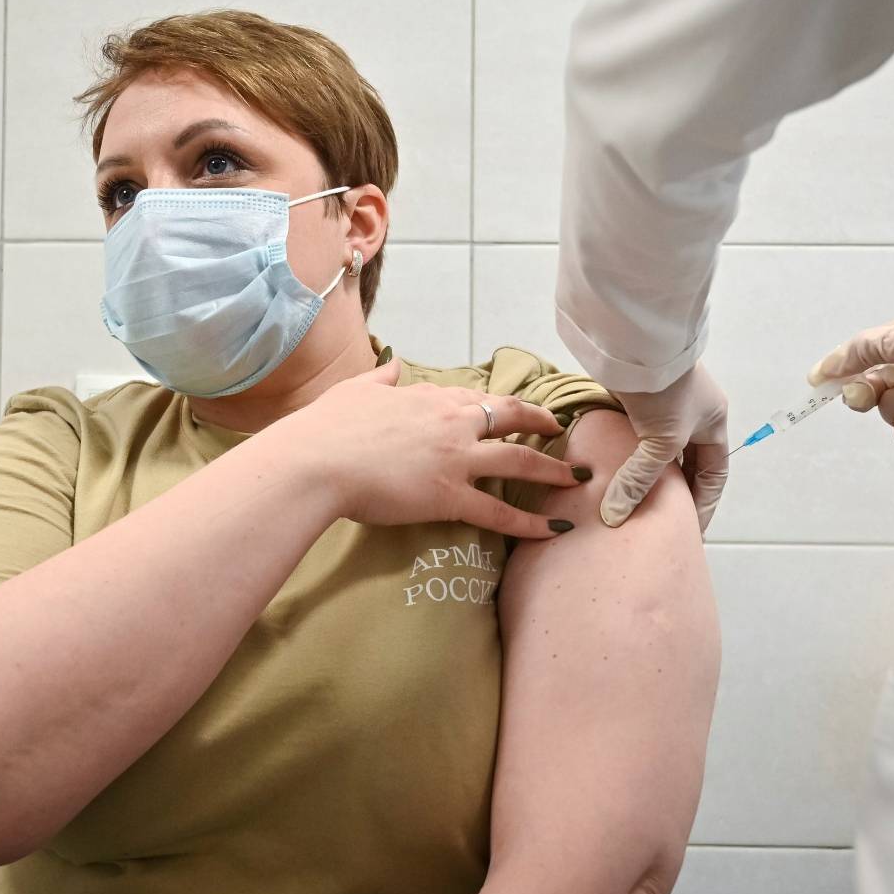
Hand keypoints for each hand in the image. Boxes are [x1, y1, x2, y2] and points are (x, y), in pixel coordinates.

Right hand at [278, 358, 586, 537]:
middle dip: (540, 422)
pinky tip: (554, 531)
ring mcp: (455, 459)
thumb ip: (381, 377)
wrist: (316, 461)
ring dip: (553, 470)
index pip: (471, 397)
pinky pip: (500, 512)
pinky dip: (531, 524)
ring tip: (577, 479)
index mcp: (427, 397)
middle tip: (561, 430)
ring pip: (519, 461)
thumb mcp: (355, 391)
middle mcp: (451, 422)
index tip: (509, 409)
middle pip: (509, 417)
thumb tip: (394, 362)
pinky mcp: (450, 495)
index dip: (495, 404)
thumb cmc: (327, 428)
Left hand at [603, 364, 727, 531]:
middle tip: (660, 523)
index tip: (689, 530)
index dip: (703, 504)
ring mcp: (664, 405)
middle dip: (675, 492)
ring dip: (647, 473)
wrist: (634, 342)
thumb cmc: (664, 389)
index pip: (714, 474)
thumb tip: (614, 517)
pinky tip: (614, 473)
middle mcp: (693, 414)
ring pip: (657, 450)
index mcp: (713, 423)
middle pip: (686, 463)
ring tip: (634, 504)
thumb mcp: (661, 439)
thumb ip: (639, 479)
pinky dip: (626, 455)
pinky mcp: (636, 398)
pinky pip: (634, 436)